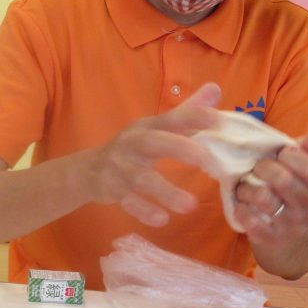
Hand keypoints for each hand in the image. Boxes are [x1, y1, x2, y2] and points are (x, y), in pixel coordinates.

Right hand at [83, 83, 220, 225]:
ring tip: (190, 205)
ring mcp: (120, 168)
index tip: (219, 121)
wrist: (88, 171)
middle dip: (178, 148)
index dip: (194, 117)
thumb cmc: (132, 148)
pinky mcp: (112, 190)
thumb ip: (186, 113)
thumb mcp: (156, 128)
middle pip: (154, 142)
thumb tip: (215, 88)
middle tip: (205, 160)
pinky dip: (144, 211)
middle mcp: (132, 143)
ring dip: (165, 191)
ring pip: (142, 179)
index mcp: (147, 127)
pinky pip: (128, 202)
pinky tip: (162, 219)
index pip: (173, 117)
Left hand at [233, 119, 307, 249]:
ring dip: (248, 187)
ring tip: (246, 184)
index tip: (283, 153)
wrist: (286, 226)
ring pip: (265, 199)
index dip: (293, 158)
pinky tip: (243, 204)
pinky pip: (252, 223)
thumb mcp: (307, 160)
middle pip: (285, 182)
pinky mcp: (273, 239)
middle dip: (265, 168)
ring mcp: (295, 227)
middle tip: (259, 166)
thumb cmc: (295, 182)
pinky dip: (242, 209)